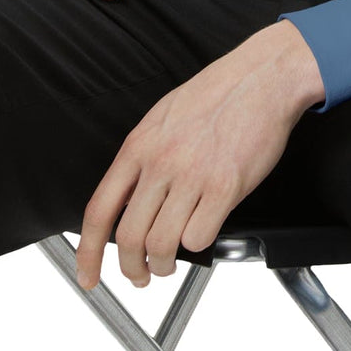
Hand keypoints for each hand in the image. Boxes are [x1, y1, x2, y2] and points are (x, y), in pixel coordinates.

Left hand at [73, 23, 321, 290]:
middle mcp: (161, 162)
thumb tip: (131, 196)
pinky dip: (198, 245)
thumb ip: (144, 156)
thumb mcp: (164, 117)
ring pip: (162, 245)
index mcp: (139, 145)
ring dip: (164, 265)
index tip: (89, 275)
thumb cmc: (219, 92)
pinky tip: (203, 232)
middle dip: (131, 268)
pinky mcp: (226, 185)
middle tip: (140, 275)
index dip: (88, 252)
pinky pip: (200, 237)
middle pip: (128, 238)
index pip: (99, 211)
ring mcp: (193, 175)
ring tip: (170, 263)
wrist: (263, 76)